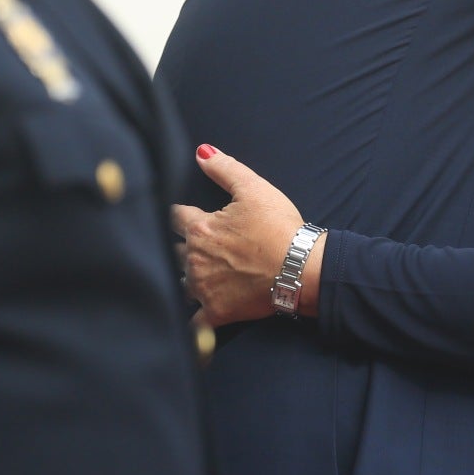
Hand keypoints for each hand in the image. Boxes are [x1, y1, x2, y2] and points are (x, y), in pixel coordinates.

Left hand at [170, 145, 311, 325]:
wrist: (301, 268)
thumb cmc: (279, 227)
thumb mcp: (254, 188)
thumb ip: (224, 168)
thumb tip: (201, 152)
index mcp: (200, 228)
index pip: (173, 216)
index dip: (178, 214)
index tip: (181, 216)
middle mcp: (194, 259)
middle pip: (173, 251)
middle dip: (180, 247)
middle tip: (191, 246)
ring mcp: (203, 288)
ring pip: (179, 283)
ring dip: (183, 278)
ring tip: (193, 275)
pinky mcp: (216, 312)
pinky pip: (192, 322)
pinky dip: (187, 321)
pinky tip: (184, 320)